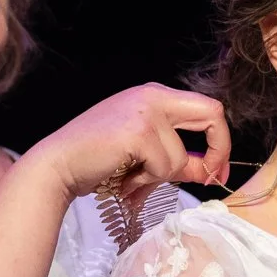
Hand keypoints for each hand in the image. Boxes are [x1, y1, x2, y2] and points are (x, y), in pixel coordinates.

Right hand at [28, 83, 229, 203]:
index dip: (219, 141)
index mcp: (154, 96)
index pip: (206, 108)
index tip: (217, 170)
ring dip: (158, 178)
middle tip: (210, 178)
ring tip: (130, 178)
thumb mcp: (144, 157)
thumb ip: (176, 160)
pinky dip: (146, 180)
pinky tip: (123, 178)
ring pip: (180, 156)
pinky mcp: (139, 130)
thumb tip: (209, 172)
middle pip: (212, 113)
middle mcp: (153, 95)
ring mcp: (146, 110)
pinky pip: (164, 166)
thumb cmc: (95, 162)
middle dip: (217, 151)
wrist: (57, 166)